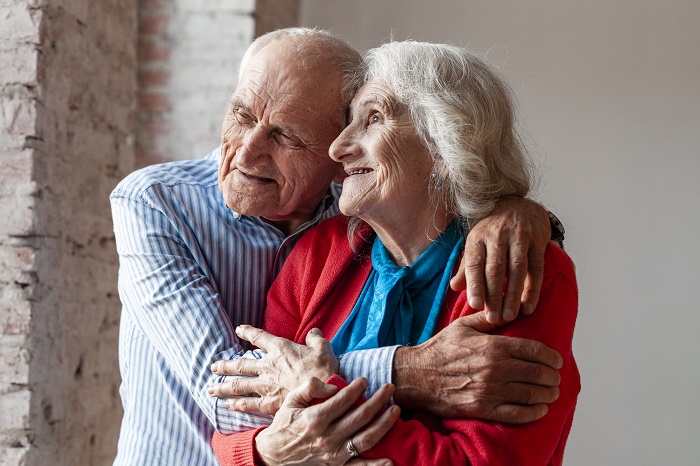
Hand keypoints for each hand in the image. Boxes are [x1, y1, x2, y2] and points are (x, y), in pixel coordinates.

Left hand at [208, 326, 337, 413]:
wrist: (322, 391)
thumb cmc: (323, 368)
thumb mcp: (323, 347)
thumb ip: (315, 338)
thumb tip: (314, 331)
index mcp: (280, 349)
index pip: (260, 337)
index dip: (248, 332)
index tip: (239, 329)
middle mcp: (268, 366)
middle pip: (241, 364)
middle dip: (226, 365)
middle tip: (214, 367)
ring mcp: (266, 385)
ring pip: (238, 385)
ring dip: (223, 387)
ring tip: (211, 389)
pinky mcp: (269, 403)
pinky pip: (248, 404)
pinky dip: (236, 405)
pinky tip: (227, 405)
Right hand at [255, 377, 399, 465]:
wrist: (274, 455)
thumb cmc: (285, 424)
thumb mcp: (291, 401)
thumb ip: (310, 387)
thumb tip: (333, 386)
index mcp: (315, 419)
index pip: (343, 400)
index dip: (357, 387)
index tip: (365, 379)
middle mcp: (327, 437)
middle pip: (360, 417)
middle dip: (379, 400)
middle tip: (391, 387)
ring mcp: (333, 454)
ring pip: (365, 439)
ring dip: (384, 424)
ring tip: (396, 409)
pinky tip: (391, 460)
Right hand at [392, 311, 561, 422]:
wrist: (417, 376)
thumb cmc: (439, 349)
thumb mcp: (463, 326)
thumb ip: (489, 318)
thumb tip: (510, 310)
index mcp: (493, 346)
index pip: (534, 351)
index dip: (551, 357)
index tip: (557, 360)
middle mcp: (495, 368)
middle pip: (537, 373)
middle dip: (552, 376)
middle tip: (556, 377)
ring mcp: (490, 390)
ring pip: (531, 394)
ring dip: (548, 394)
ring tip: (553, 393)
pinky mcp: (483, 408)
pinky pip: (517, 414)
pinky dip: (534, 413)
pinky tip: (540, 409)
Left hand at [450, 197, 549, 322]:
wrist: (518, 204)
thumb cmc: (493, 231)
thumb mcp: (476, 244)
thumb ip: (467, 267)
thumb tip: (454, 288)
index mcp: (477, 238)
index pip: (474, 263)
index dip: (474, 284)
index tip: (475, 305)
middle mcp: (497, 236)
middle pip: (495, 269)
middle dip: (494, 295)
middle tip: (493, 318)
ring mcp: (519, 237)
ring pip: (517, 269)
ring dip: (513, 295)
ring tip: (510, 316)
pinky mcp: (537, 240)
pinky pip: (536, 267)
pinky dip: (533, 289)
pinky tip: (528, 306)